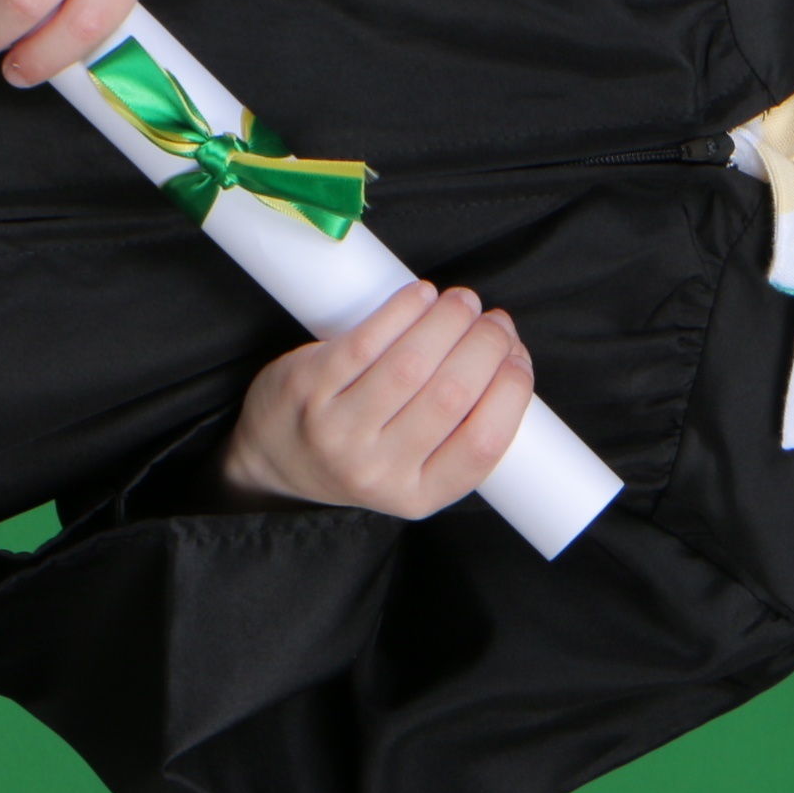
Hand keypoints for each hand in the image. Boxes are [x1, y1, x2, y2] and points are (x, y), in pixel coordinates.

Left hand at [218, 284, 537, 518]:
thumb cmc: (358, 452)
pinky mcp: (310, 387)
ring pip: (413, 363)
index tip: (518, 357)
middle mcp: (376, 470)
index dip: (513, 391)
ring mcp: (339, 429)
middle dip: (487, 344)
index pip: (485, 444)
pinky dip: (403, 309)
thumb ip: (458, 433)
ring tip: (463, 304)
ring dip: (450, 320)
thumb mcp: (413, 470)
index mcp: (417, 495)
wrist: (275, 456)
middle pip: (453, 395)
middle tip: (495, 322)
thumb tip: (508, 359)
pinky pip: (368, 340)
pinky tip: (422, 296)